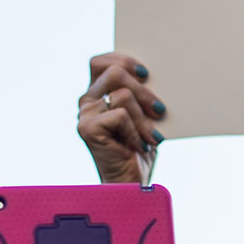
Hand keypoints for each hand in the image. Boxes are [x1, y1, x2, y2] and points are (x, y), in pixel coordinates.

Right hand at [78, 53, 165, 184]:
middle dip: (143, 89)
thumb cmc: (141, 148)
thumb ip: (139, 94)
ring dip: (144, 118)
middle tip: (159, 109)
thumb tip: (156, 75)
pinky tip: (139, 146)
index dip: (122, 59)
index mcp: (96, 94)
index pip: (100, 62)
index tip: (145, 74)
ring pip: (122, 95)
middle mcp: (86, 102)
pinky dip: (136, 131)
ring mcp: (85, 115)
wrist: (131, 184)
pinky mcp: (87, 128)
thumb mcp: (143, 115)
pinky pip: (120, 115)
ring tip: (151, 137)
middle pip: (114, 72)